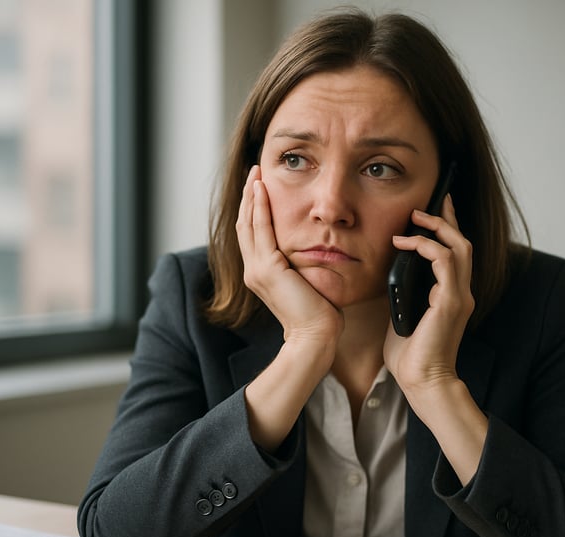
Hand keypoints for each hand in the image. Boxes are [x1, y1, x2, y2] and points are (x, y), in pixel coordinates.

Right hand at [236, 165, 342, 345]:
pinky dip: (260, 207)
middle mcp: (254, 270)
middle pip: (245, 224)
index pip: (253, 234)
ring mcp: (257, 269)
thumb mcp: (308, 281)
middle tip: (254, 172)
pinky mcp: (267, 268)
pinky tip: (262, 189)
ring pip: (248, 223)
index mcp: (261, 273)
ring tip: (255, 173)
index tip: (259, 187)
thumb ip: (303, 265)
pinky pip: (261, 229)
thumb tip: (316, 249)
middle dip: (249, 196)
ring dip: (252, 195)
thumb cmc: (319, 314)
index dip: (253, 209)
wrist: (315, 336)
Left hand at [383, 193, 474, 400]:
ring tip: (414, 219)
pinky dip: (427, 247)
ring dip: (436, 228)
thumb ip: (403, 294)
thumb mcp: (402, 315)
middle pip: (462, 243)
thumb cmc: (411, 356)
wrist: (422, 382)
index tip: (433, 209)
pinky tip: (406, 244)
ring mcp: (459, 296)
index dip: (446, 228)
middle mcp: (460, 293)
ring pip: (458, 247)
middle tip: (425, 205)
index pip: (455, 254)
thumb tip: (389, 273)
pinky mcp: (450, 302)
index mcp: (451, 296)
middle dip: (445, 219)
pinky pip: (445, 262)